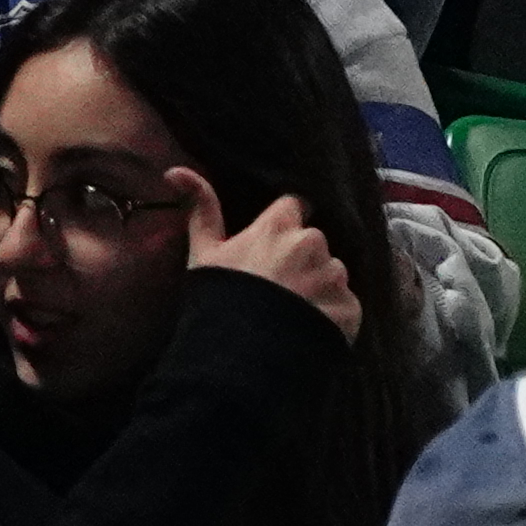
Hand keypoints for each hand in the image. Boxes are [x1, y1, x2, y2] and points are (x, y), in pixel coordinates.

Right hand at [164, 163, 365, 342]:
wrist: (242, 355)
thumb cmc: (220, 299)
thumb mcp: (203, 252)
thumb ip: (200, 207)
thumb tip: (175, 170)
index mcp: (279, 226)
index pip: (294, 206)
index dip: (284, 225)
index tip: (272, 244)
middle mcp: (312, 243)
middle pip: (314, 242)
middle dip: (302, 258)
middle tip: (279, 286)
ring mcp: (334, 277)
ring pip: (332, 273)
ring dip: (320, 286)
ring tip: (295, 312)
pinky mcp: (350, 309)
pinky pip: (346, 305)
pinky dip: (333, 314)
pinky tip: (310, 328)